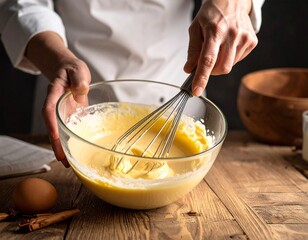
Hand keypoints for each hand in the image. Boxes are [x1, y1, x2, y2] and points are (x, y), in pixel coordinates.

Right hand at [26, 32, 90, 166]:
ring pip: (58, 131)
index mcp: (55, 93)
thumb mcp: (77, 69)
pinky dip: (68, 141)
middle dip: (55, 143)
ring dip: (61, 146)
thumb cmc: (72, 69)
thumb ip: (79, 79)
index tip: (55, 137)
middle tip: (62, 159)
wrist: (69, 70)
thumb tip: (81, 91)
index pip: (49, 110)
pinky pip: (66, 130)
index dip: (51, 124)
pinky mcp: (69, 115)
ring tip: (67, 162)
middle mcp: (56, 105)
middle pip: (51, 126)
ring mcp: (61, 112)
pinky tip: (74, 152)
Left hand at [184, 0, 257, 95]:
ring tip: (218, 48)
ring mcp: (244, 38)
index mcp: (215, 31)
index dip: (201, 78)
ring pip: (229, 66)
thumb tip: (189, 69)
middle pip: (221, 68)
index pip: (207, 60)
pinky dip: (229, 58)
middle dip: (210, 71)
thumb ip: (193, 50)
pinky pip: (237, 61)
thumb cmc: (211, 14)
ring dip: (219, 64)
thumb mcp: (195, 28)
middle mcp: (232, 35)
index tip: (196, 91)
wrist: (232, 0)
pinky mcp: (252, 41)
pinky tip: (227, 46)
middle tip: (205, 62)